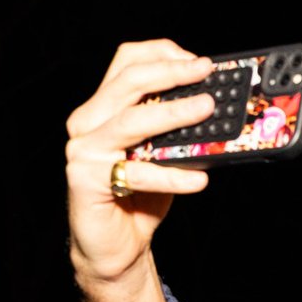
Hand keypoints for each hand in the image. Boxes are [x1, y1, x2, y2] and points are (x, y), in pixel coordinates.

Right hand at [66, 40, 215, 291]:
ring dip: (174, 113)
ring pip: (131, 121)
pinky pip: (137, 173)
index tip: (198, 62)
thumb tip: (217, 112)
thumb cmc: (140, 198)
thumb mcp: (164, 156)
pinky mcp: (86, 179)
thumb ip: (177, 132)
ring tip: (207, 109)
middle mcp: (89, 123)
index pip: (127, 64)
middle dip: (171, 74)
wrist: (115, 246)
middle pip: (129, 83)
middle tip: (205, 74)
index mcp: (104, 109)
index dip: (162, 55)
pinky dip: (173, 176)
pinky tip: (200, 179)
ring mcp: (84, 150)